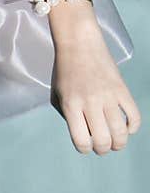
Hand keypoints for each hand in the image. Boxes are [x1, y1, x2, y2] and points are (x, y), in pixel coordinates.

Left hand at [50, 25, 140, 154]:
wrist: (79, 43)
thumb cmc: (65, 70)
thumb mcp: (57, 93)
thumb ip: (66, 116)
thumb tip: (83, 135)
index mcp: (71, 104)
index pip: (81, 141)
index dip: (84, 148)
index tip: (85, 145)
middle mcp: (90, 102)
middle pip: (103, 141)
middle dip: (103, 149)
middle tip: (102, 145)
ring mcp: (108, 96)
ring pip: (121, 134)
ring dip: (119, 143)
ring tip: (115, 141)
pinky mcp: (122, 90)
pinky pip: (134, 117)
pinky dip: (132, 127)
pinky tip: (126, 126)